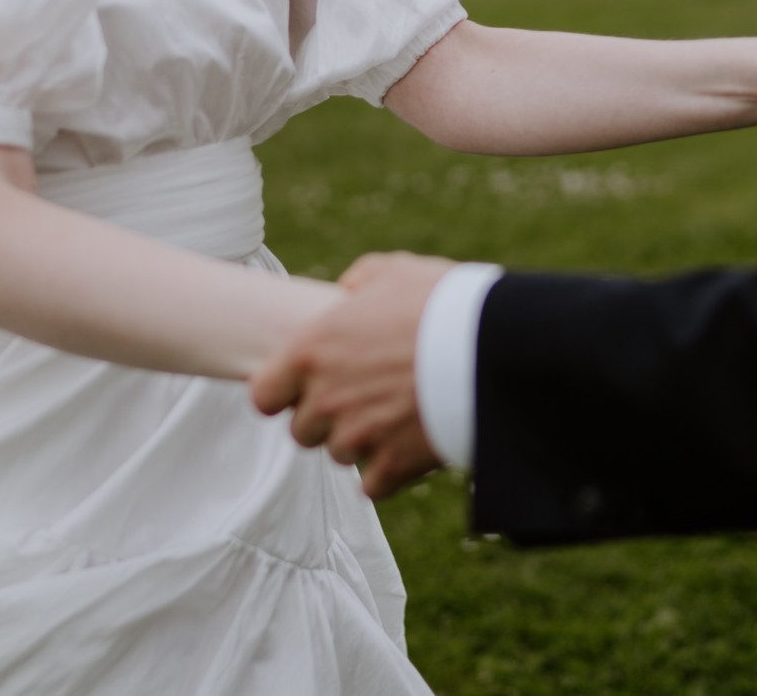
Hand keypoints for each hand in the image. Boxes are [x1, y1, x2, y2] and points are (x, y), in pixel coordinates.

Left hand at [248, 252, 452, 497]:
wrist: (493, 347)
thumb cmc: (441, 302)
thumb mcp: (394, 272)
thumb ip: (358, 282)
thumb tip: (349, 294)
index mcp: (311, 351)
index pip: (263, 395)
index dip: (281, 393)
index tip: (301, 389)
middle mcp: (325, 398)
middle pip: (302, 432)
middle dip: (325, 419)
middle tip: (359, 399)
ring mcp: (358, 436)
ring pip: (339, 455)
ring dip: (359, 442)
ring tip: (392, 416)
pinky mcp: (394, 466)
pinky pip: (372, 484)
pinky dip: (387, 471)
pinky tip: (407, 446)